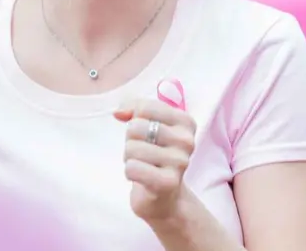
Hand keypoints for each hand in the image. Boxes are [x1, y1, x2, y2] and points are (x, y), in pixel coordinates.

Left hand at [114, 98, 196, 222]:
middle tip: (142, 153)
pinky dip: (130, 172)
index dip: (133, 120)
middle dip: (130, 141)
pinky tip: (142, 178)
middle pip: (135, 127)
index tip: (143, 133)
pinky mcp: (168, 182)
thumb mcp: (149, 125)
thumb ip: (134, 109)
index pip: (145, 108)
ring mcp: (180, 162)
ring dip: (129, 158)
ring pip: (132, 148)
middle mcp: (187, 140)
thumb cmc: (154, 156)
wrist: (165, 197)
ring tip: (143, 165)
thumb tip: (118, 113)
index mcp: (185, 122)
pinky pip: (132, 168)